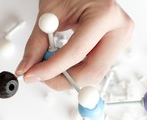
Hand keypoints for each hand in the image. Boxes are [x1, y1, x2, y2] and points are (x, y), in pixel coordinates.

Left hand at [16, 0, 133, 89]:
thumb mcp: (50, 13)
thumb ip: (36, 44)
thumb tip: (26, 69)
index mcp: (105, 15)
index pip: (76, 52)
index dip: (51, 69)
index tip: (32, 75)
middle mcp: (119, 30)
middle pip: (91, 72)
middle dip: (63, 80)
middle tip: (41, 77)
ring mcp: (120, 41)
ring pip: (92, 75)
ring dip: (68, 77)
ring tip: (51, 65)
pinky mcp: (115, 49)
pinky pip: (94, 69)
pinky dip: (75, 71)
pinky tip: (65, 61)